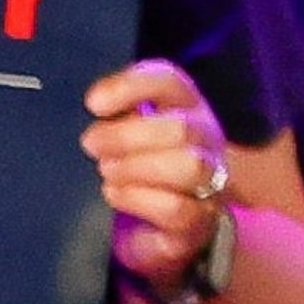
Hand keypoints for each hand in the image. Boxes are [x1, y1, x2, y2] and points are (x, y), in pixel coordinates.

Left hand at [84, 60, 232, 301]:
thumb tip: (94, 105)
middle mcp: (205, 138)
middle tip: (91, 144)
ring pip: (190, 166)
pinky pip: (177, 208)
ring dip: (136, 167)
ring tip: (107, 170)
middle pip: (181, 128)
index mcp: (184, 105)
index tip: (92, 104)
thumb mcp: (126, 127)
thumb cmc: (140, 160)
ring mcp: (212, 180)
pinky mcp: (201, 220)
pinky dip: (137, 199)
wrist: (170, 221)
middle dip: (127, 136)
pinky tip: (114, 193)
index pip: (169, 81)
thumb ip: (114, 111)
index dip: (130, 87)